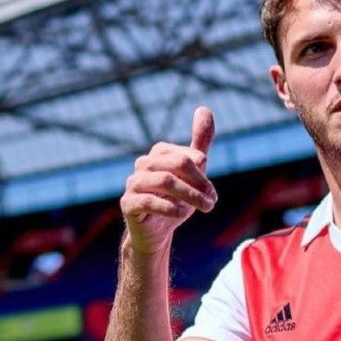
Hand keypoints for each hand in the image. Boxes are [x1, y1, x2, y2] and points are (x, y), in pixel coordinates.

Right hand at [120, 106, 217, 253]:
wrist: (156, 231)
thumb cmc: (175, 198)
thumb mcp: (193, 171)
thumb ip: (200, 141)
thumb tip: (204, 108)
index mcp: (159, 153)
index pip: (187, 156)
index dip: (203, 174)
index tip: (211, 193)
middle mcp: (143, 164)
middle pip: (178, 164)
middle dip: (200, 184)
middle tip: (212, 201)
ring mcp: (133, 183)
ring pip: (165, 181)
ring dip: (190, 196)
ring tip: (205, 208)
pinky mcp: (128, 203)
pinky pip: (148, 201)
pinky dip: (170, 207)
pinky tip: (182, 214)